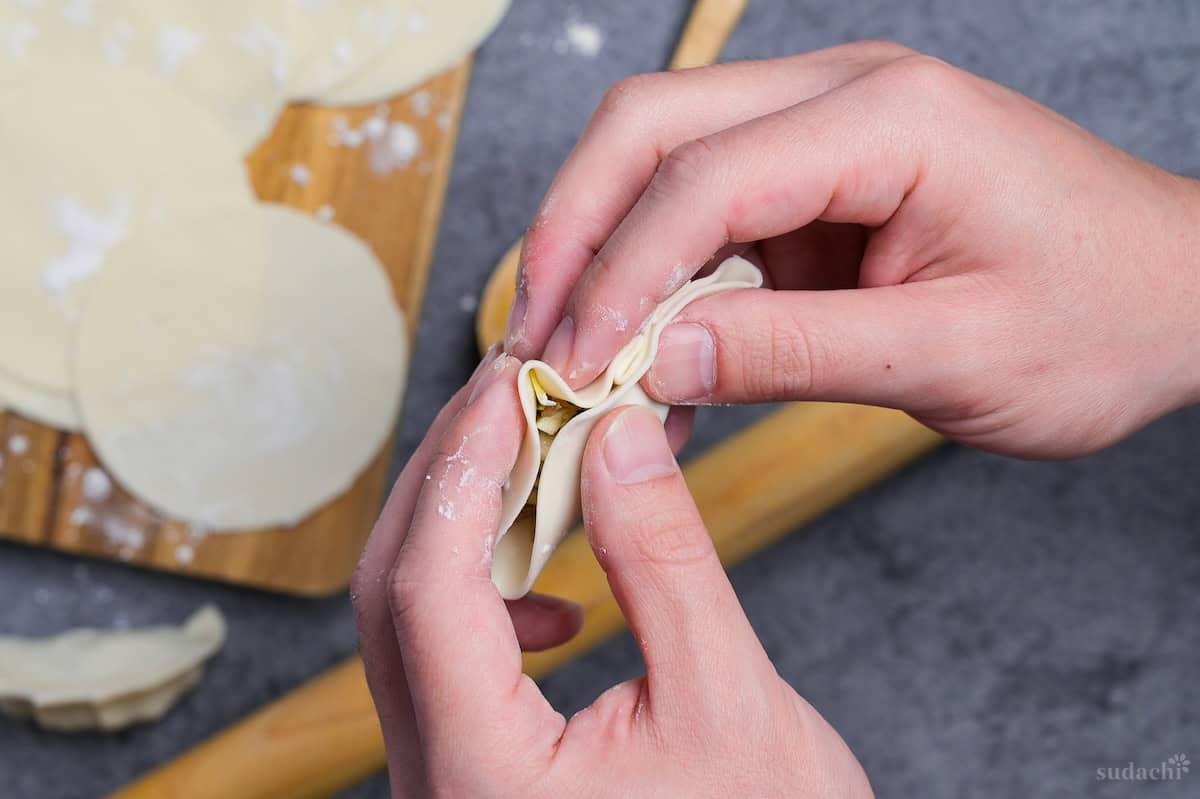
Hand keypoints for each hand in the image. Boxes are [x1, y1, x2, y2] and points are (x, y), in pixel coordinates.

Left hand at [352, 351, 871, 796]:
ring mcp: (443, 782)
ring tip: (532, 466)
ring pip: (408, 620)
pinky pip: (442, 659)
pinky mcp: (470, 775)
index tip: (512, 383)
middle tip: (512, 394)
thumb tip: (613, 437)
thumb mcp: (728, 699)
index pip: (429, 588)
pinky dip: (484, 596)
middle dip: (450, 476)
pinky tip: (552, 597)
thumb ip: (662, 562)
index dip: (467, 466)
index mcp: (483, 778)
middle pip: (393, 593)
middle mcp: (435, 784)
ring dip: (462, 526)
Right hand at [505, 41, 1199, 457]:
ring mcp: (826, 136)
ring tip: (572, 356)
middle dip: (574, 232)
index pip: (701, 176)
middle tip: (534, 336)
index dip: (618, 272)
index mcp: (888, 119)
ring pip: (660, 166)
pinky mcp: (818, 187)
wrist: (1178, 299)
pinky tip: (644, 358)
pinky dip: (658, 284)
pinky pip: (706, 220)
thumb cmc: (1101, 316)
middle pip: (649, 129)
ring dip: (604, 257)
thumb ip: (792, 352)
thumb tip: (653, 357)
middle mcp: (843, 98)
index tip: (573, 362)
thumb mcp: (953, 354)